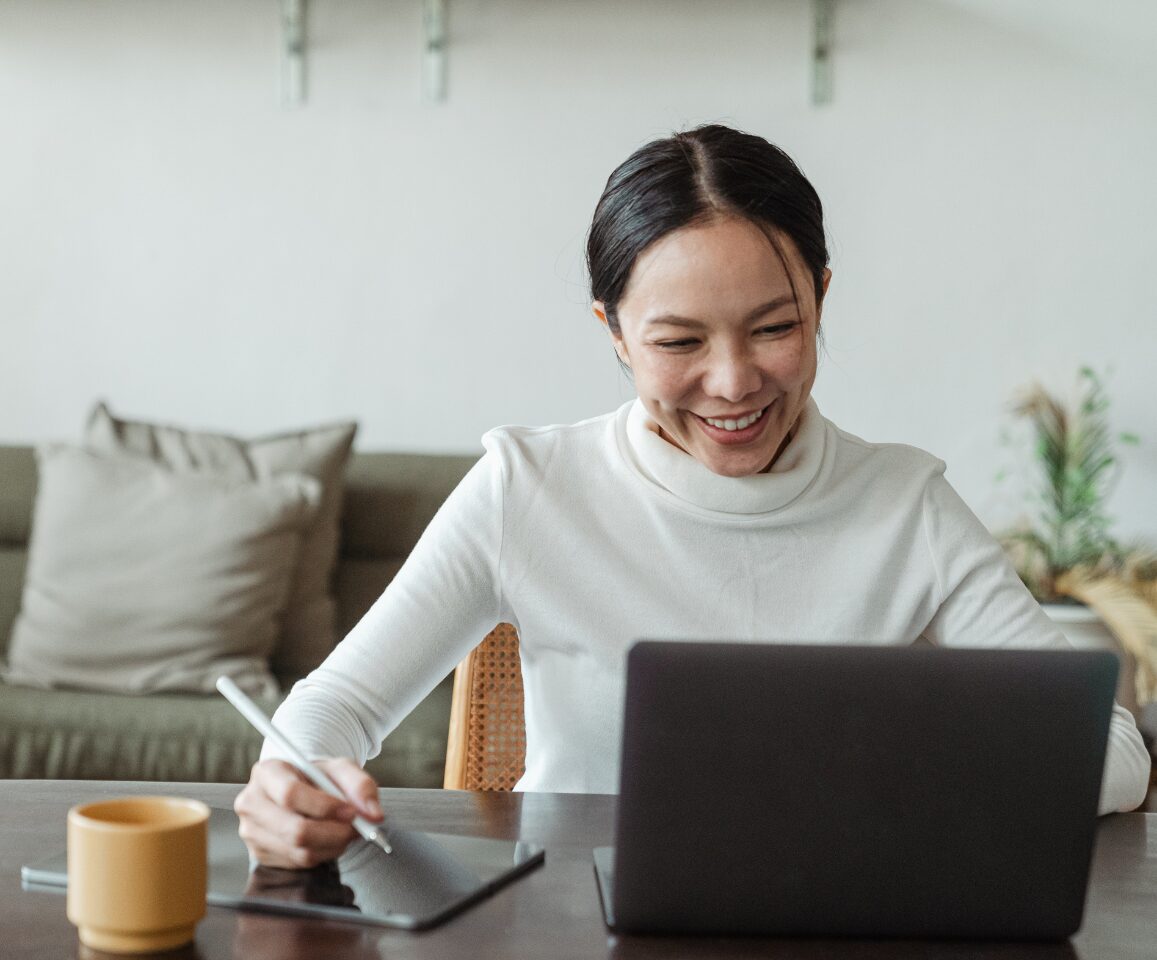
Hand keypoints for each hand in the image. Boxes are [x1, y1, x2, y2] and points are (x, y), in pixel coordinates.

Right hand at [234, 757, 384, 867]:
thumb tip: (373, 814)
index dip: (324, 806)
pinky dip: (323, 854)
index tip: (351, 811)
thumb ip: (361, 785)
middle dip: (334, 833)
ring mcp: (252, 832)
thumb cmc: (317, 777)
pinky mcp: (260, 854)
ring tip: (345, 831)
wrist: (301, 789)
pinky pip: (298, 862)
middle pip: (294, 829)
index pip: (291, 794)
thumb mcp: (340, 769)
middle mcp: (252, 802)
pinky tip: (329, 839)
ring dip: (333, 845)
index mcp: (267, 772)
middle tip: (356, 827)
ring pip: (299, 850)